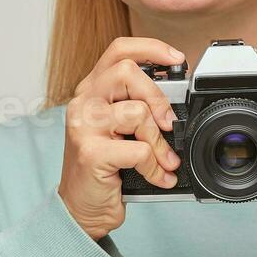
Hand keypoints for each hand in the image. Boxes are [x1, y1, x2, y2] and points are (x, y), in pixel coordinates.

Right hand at [58, 37, 184, 240]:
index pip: (118, 50)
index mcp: (91, 91)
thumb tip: (175, 107)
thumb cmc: (102, 170)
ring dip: (159, 142)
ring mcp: (83, 127)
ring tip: (164, 161)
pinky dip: (155, 167)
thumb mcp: (118, 131)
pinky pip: (139, 150)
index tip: (176, 58)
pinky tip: (157, 178)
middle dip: (157, 98)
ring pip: (137, 113)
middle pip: (127, 72)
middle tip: (168, 124)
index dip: (150, 47)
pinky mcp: (91, 153)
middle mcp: (83, 103)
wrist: (79, 209)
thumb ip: (136, 109)